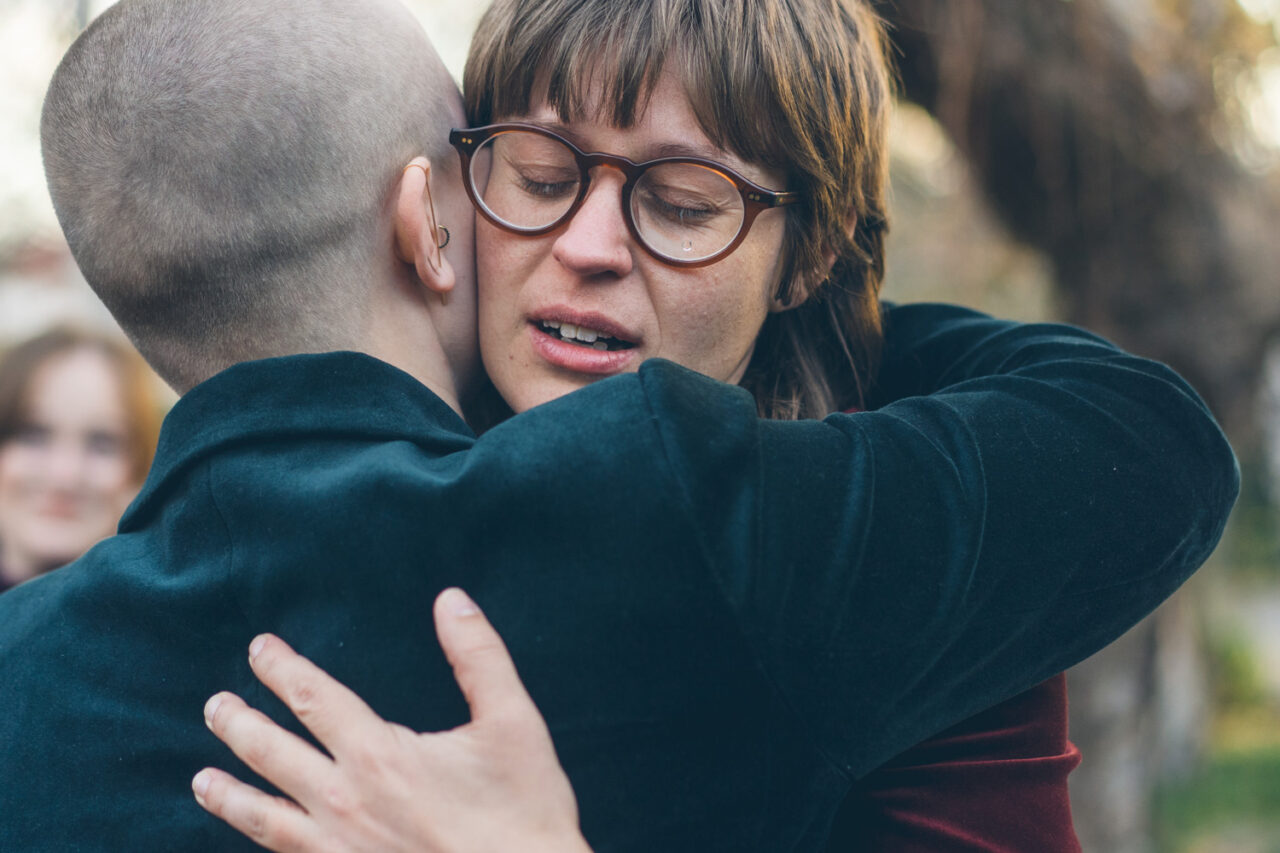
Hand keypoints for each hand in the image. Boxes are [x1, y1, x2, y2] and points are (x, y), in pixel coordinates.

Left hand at [193, 588, 590, 852]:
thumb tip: (452, 602)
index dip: (283, 669)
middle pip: (273, 753)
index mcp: (379, 755)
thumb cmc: (521, 811)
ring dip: (229, 794)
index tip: (261, 649)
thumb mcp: (511, 721)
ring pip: (264, 817)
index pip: (314, 699)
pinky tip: (254, 839)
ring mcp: (339, 850)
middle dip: (239, 724)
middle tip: (215, 705)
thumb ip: (478, 656)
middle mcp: (345, 802)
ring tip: (202, 780)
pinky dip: (260, 844)